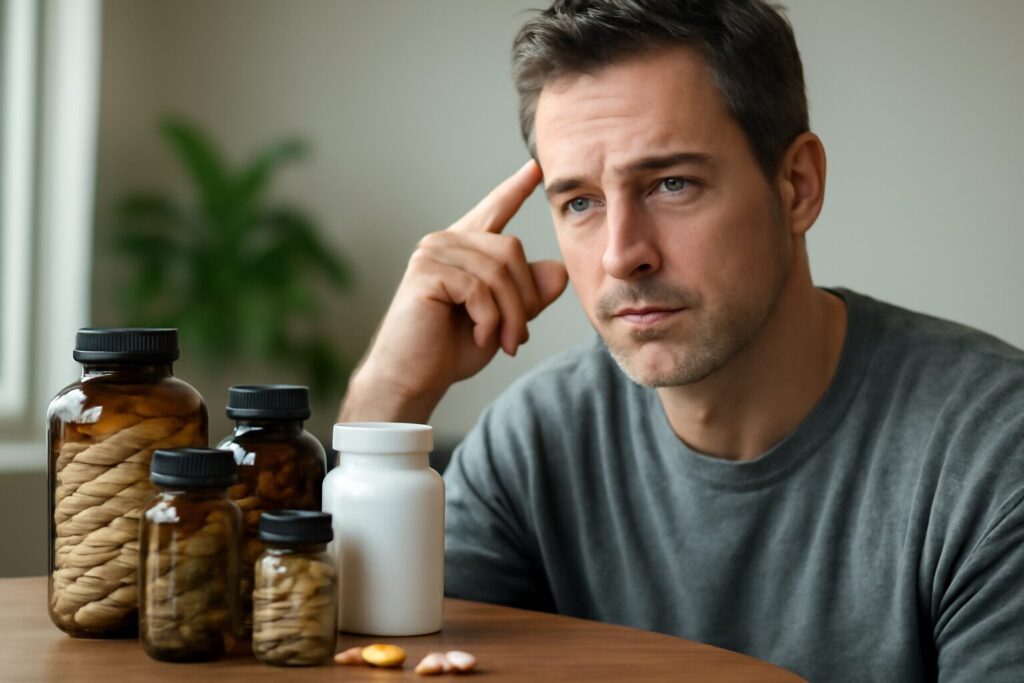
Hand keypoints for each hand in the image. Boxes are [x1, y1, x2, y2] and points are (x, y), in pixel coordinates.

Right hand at [340, 160, 568, 423]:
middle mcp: (445, 241)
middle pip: (512, 250)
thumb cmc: (449, 350)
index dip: (515, 189)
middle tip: (519, 338)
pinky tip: (482, 339)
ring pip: (500, 271)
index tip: (537, 168)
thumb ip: (527, 295)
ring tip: (505, 343)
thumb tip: (558, 271)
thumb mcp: (502, 320)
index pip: (494, 210)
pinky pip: (480, 289)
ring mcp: (433, 253)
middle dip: (525, 299)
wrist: (412, 380)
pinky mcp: (426, 272)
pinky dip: (491, 320)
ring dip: (511, 315)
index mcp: (463, 248)